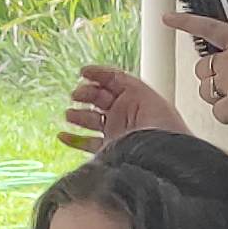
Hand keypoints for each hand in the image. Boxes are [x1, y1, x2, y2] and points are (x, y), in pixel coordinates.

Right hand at [62, 64, 186, 151]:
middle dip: (85, 94)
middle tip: (75, 95)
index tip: (83, 72)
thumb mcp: (142, 93)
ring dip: (78, 116)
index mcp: (135, 97)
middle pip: (99, 99)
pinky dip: (74, 140)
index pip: (113, 81)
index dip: (97, 74)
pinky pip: (88, 144)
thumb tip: (94, 76)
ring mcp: (116, 132)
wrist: (164, 156)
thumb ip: (120, 81)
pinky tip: (62, 135)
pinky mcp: (109, 151)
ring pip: (91, 121)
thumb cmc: (161, 125)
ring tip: (69, 114)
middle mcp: (125, 113)